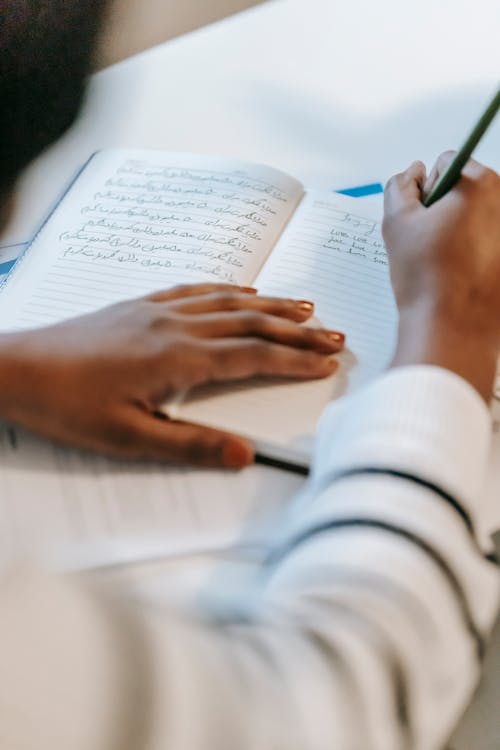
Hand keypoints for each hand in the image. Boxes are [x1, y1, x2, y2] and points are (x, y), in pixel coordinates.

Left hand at [0, 283, 343, 466]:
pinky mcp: (141, 305)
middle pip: (251, 323)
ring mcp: (158, 310)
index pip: (252, 356)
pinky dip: (227, 289)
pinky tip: (241, 290)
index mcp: (177, 358)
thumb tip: (241, 454)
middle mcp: (175, 326)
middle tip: (332, 334)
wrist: (18, 370)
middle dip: (297, 329)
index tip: (325, 362)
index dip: (294, 359)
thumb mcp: (129, 439)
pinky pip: (195, 289)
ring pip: (229, 301)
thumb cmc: (67, 404)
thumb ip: (189, 445)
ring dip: (271, 303)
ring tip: (305, 305)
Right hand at [383, 153, 499, 400]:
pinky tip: (463, 275)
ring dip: (463, 230)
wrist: (453, 329)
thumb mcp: (396, 223)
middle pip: (469, 188)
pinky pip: (490, 241)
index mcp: (480, 185)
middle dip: (448, 208)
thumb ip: (399, 186)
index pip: (448, 163)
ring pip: (481, 216)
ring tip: (448, 262)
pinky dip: (478, 252)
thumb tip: (413, 172)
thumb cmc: (426, 279)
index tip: (423, 219)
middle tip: (433, 243)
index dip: (426, 190)